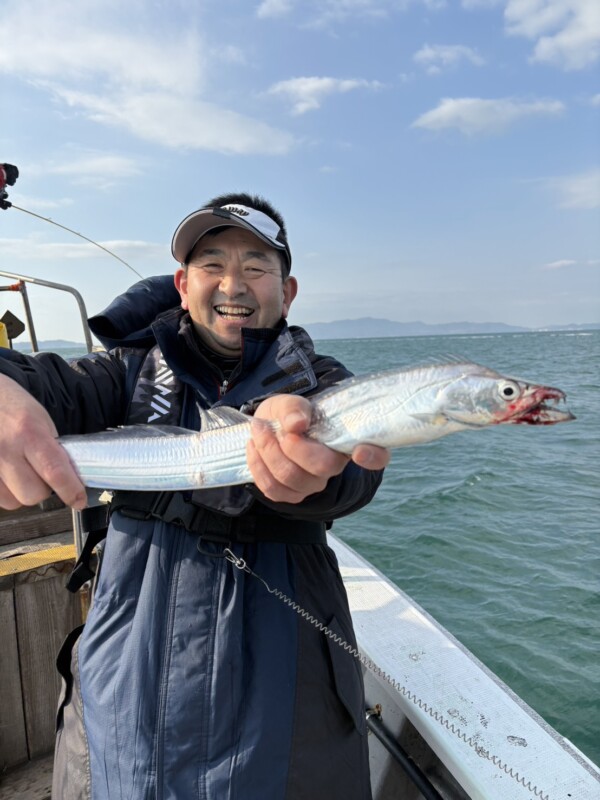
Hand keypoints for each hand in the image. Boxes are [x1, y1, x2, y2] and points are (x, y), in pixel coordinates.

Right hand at [0, 375, 86, 509]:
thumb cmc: (11, 406)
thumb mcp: (40, 419)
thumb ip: (54, 448)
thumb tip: (71, 477)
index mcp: (28, 431)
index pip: (55, 472)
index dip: (71, 491)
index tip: (79, 499)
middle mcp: (5, 449)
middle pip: (33, 494)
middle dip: (43, 489)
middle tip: (41, 474)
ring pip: (13, 502)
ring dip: (21, 492)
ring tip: (19, 471)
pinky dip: (5, 492)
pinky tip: (5, 475)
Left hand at [247, 394, 389, 503]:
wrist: (268, 428)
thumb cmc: (287, 415)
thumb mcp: (289, 402)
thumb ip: (294, 408)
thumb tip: (297, 423)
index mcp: (345, 440)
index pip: (376, 455)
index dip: (373, 457)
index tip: (360, 451)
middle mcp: (334, 466)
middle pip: (322, 466)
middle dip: (293, 446)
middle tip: (279, 428)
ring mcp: (313, 484)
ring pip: (291, 477)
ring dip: (268, 451)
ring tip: (259, 430)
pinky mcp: (291, 495)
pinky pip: (273, 489)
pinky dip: (258, 465)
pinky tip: (255, 447)